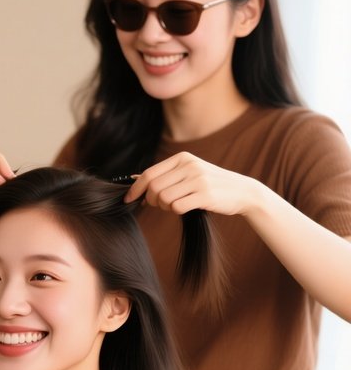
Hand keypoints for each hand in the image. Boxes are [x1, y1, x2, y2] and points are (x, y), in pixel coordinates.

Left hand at [125, 151, 258, 216]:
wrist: (242, 191)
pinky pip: (177, 207)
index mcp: (182, 158)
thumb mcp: (189, 172)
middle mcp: (189, 166)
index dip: (135, 189)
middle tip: (159, 205)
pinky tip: (186, 208)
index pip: (149, 174)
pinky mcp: (205, 195)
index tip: (128, 199)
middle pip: (154, 188)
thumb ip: (165, 175)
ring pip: (164, 198)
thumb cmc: (210, 184)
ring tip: (176, 205)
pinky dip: (176, 211)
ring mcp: (198, 180)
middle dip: (151, 200)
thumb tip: (135, 179)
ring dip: (165, 207)